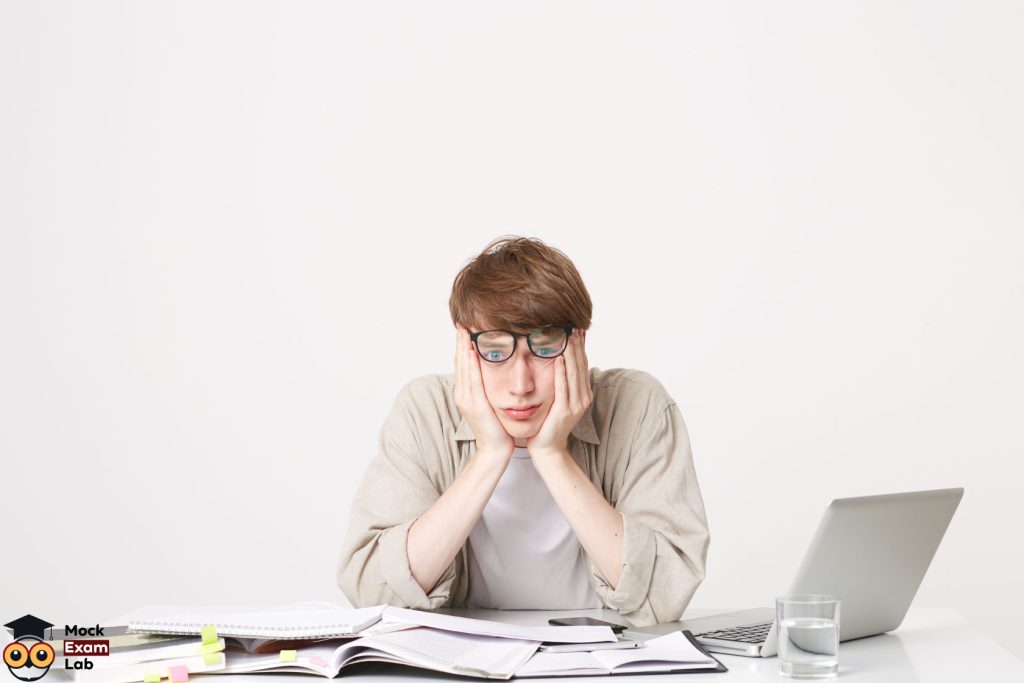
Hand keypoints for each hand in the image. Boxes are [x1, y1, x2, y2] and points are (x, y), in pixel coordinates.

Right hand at [454, 324, 515, 462]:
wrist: (495, 450)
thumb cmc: (496, 428)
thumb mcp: (489, 404)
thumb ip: (486, 389)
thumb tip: (489, 375)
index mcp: (465, 393)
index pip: (462, 365)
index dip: (462, 347)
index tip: (464, 330)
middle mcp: (462, 394)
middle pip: (460, 363)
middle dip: (461, 343)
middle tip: (462, 324)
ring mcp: (467, 399)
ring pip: (464, 368)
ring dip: (464, 348)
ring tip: (465, 331)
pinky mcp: (476, 404)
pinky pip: (473, 379)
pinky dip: (471, 364)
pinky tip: (473, 351)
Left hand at [527, 328, 591, 459]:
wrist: (547, 448)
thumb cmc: (549, 422)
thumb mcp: (560, 399)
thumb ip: (563, 382)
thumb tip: (560, 360)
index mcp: (583, 394)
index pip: (583, 365)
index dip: (581, 347)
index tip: (578, 330)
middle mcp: (583, 398)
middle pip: (580, 366)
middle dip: (577, 346)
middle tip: (573, 326)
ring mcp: (575, 405)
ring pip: (573, 373)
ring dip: (570, 353)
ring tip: (567, 336)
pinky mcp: (563, 411)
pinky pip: (562, 387)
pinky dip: (560, 371)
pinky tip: (557, 358)